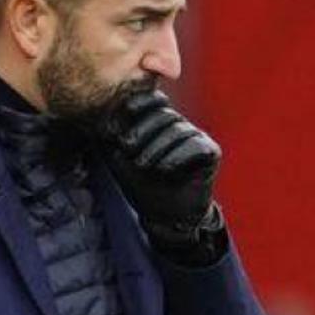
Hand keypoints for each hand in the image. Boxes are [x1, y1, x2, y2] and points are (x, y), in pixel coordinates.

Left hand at [102, 89, 220, 239]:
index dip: (140, 101)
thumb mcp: (119, 157)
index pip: (154, 99)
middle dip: (143, 130)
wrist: (164, 215)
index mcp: (159, 121)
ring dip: (157, 148)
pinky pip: (196, 146)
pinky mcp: (211, 152)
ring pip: (179, 130)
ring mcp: (197, 137)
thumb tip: (104, 114)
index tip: (124, 111)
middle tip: (127, 149)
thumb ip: (113, 134)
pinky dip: (178, 157)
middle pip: (165, 114)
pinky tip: (166, 170)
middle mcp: (181, 125)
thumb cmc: (140, 183)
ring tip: (143, 165)